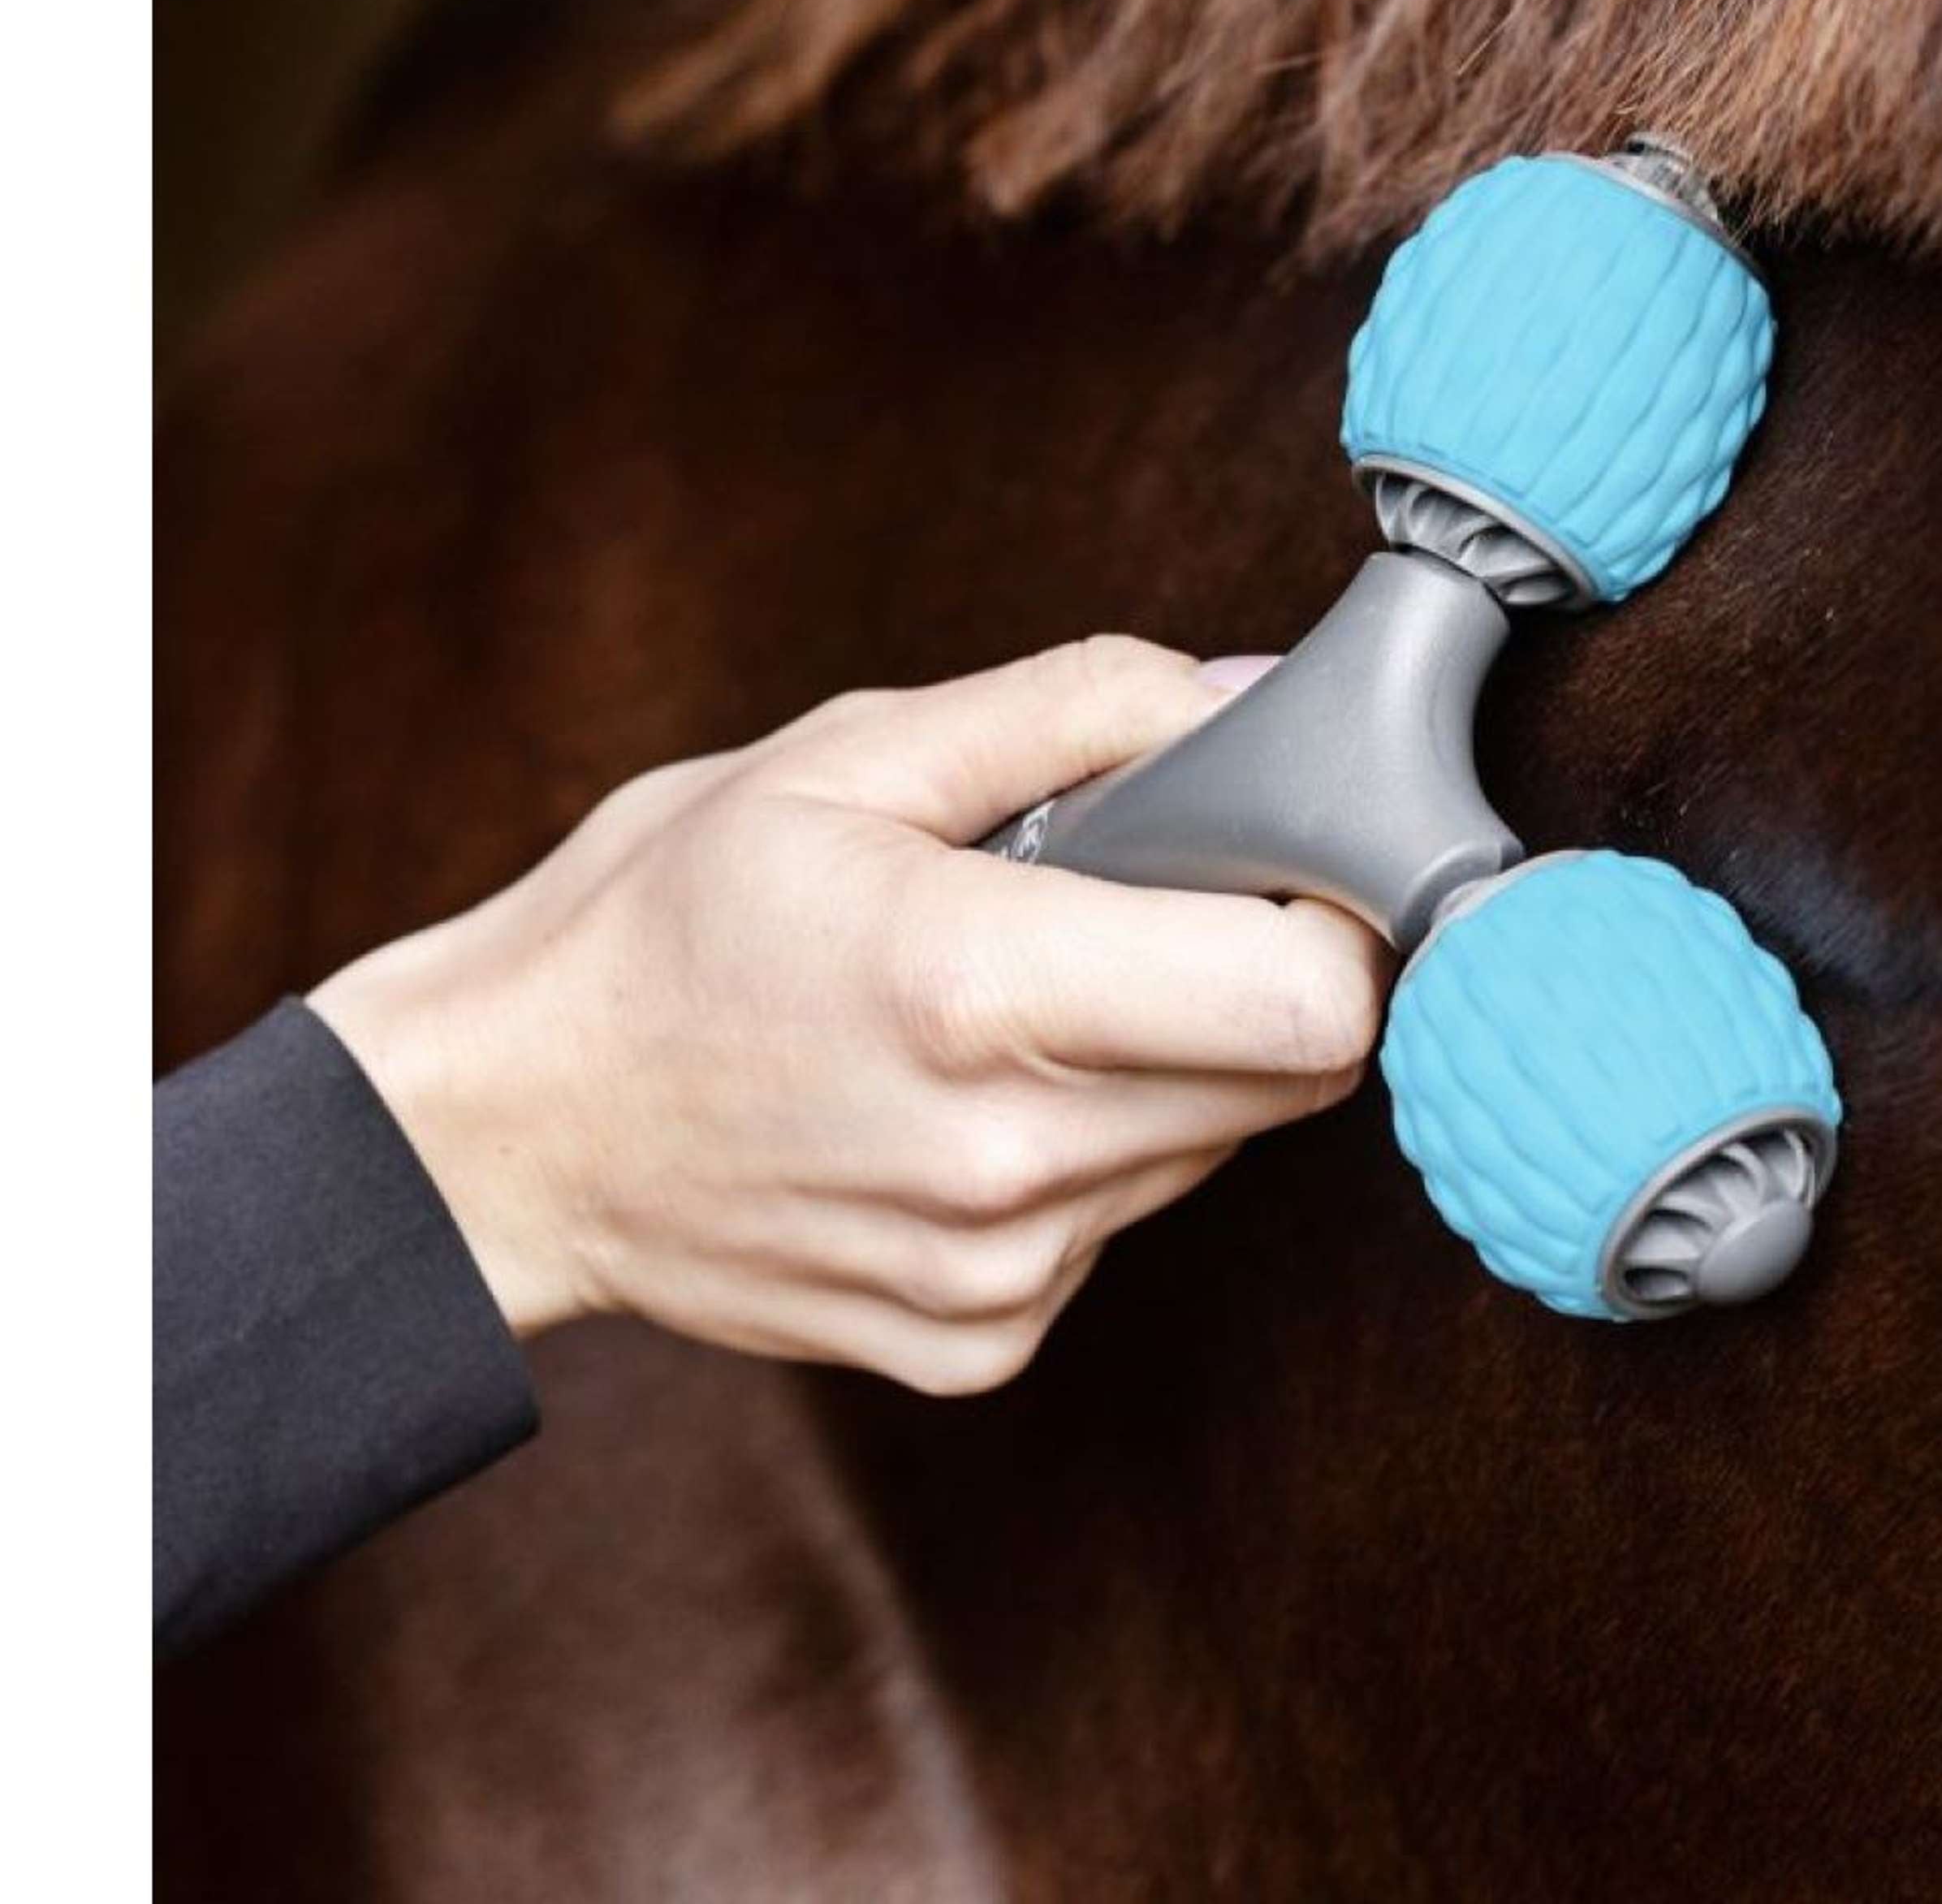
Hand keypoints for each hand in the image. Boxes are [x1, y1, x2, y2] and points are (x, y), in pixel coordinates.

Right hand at [309, 638, 1390, 1393]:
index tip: (1278, 861)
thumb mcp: (849, 755)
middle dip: (1254, 972)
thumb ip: (1077, 708)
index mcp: (979, 989)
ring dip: (1168, 1059)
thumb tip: (1253, 698)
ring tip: (1020, 1000)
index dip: (1334, 915)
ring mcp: (995, 1276)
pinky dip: (1088, 1151)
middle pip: (1295, 1073)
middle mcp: (1007, 1162)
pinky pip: (1121, 1224)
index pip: (1315, 997)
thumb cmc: (662, 921)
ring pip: (1214, 1146)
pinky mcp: (978, 1343)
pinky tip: (966, 1100)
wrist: (509, 1129)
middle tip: (1132, 908)